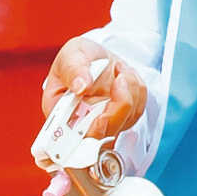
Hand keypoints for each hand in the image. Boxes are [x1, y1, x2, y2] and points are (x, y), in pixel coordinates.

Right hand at [36, 36, 152, 151]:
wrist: (95, 55)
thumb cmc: (77, 57)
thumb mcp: (70, 55)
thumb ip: (73, 70)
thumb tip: (81, 86)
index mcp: (59, 115)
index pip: (70, 140)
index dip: (87, 135)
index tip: (101, 118)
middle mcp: (80, 126)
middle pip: (102, 136)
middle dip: (117, 107)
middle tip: (119, 78)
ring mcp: (102, 125)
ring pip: (124, 122)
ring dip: (129, 91)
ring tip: (119, 68)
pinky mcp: (120, 119)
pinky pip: (137, 111)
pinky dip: (137, 91)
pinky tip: (124, 76)